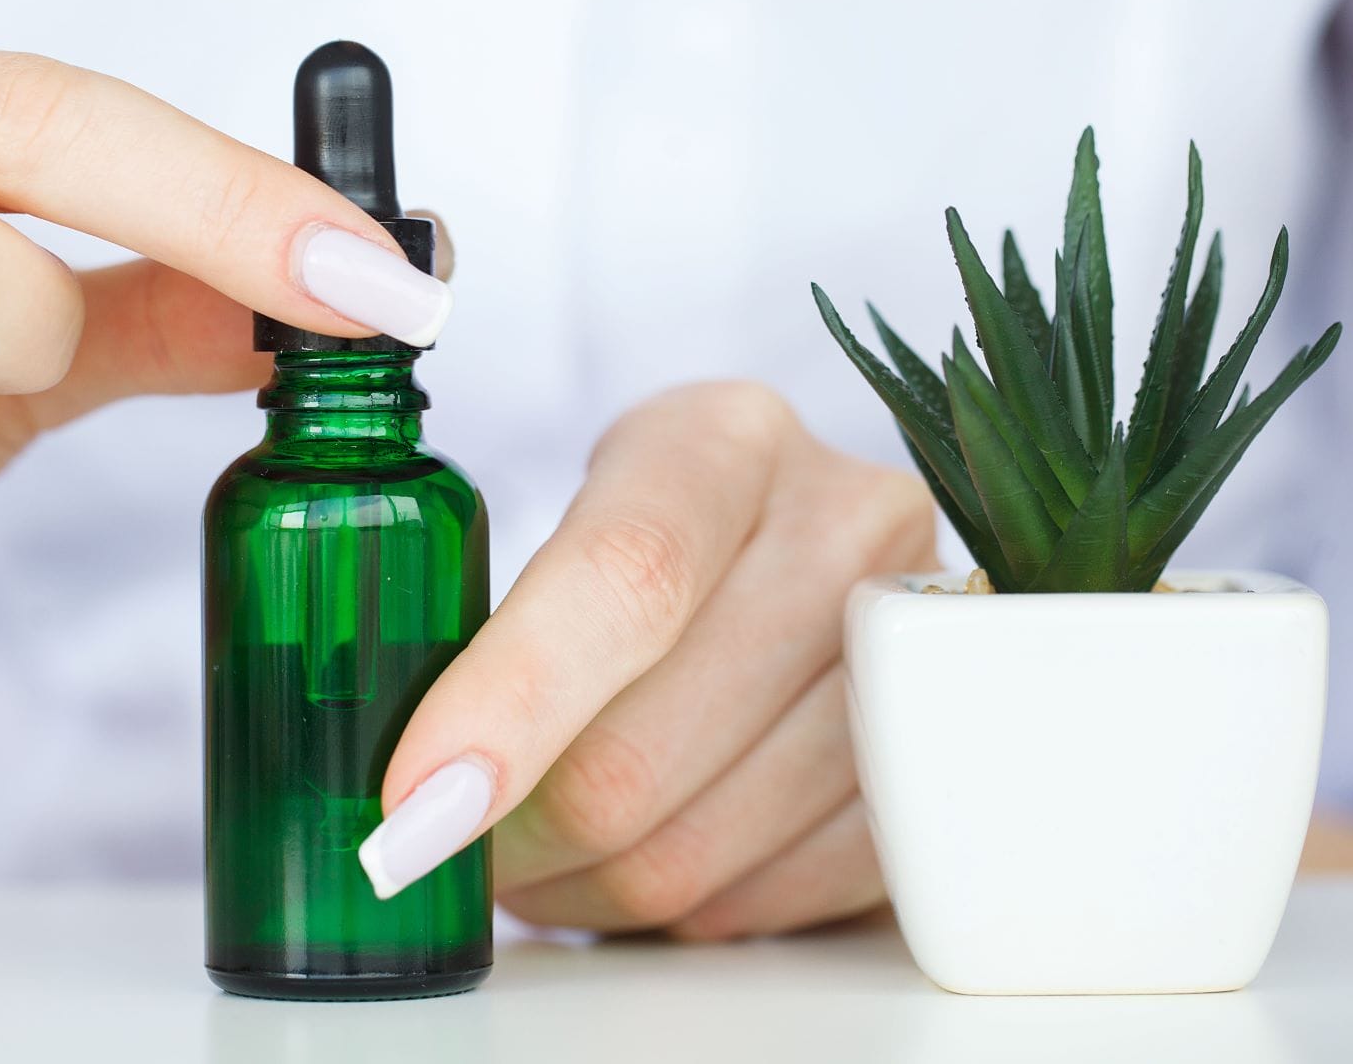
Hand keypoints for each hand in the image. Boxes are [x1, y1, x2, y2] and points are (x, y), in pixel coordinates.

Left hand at [360, 382, 936, 937]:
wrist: (800, 565)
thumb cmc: (648, 548)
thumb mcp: (567, 526)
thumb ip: (496, 631)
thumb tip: (411, 803)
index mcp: (724, 440)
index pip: (623, 578)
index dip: (510, 705)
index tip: (416, 804)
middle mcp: (843, 524)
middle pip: (639, 751)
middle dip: (515, 837)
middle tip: (453, 847)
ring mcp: (914, 651)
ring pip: (692, 853)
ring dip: (584, 889)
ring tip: (545, 857)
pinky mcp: (941, 768)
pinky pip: (773, 900)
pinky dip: (683, 912)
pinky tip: (649, 863)